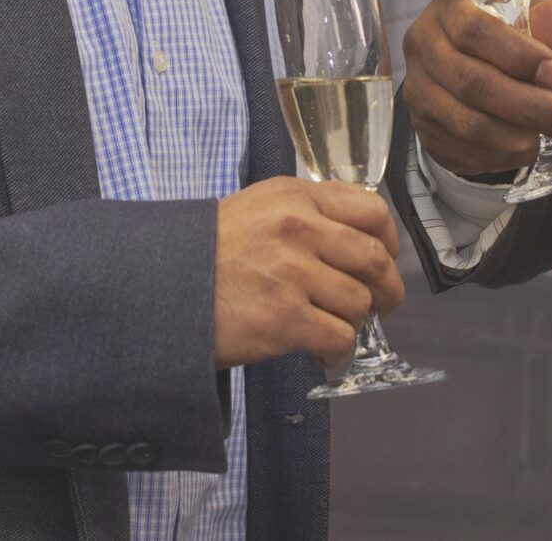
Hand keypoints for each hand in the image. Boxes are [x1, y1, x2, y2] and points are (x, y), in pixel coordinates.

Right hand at [212, 177, 404, 369]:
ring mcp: (291, 274)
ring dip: (354, 323)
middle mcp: (298, 229)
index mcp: (296, 197)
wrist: (163, 286)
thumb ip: (310, 215)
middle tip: (379, 304)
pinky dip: (339, 352)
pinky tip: (324, 353)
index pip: (371, 210)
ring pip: (360, 303)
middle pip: (375, 260)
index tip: (384, 259)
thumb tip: (360, 245)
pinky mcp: (283, 318)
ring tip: (334, 329)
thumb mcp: (261, 209)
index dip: (388, 240)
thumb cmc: (212, 251)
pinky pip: (339, 338)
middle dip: (386, 289)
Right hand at [402, 0, 551, 178]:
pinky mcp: (422, 126)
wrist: (479, 74)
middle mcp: (424, 43)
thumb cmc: (509, 42)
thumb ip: (548, 23)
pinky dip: (499, 155)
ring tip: (548, 136)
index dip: (517, 54)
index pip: (474, 29)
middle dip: (527, 106)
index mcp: (450, 5)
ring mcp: (417, 87)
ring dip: (515, 136)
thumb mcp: (534, 25)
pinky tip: (523, 148)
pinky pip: (461, 149)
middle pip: (470, 81)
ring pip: (465, 122)